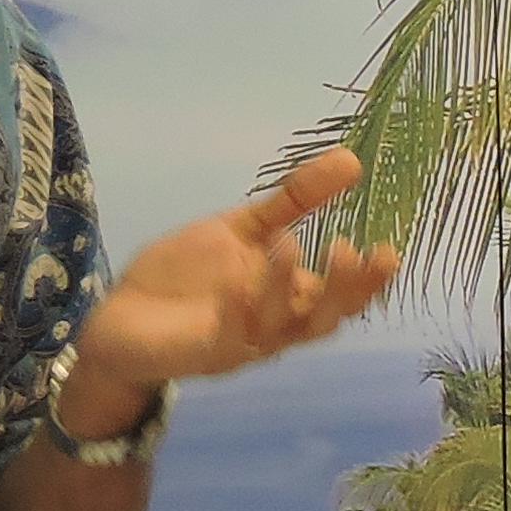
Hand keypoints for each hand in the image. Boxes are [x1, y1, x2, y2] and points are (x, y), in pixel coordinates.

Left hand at [63, 146, 403, 416]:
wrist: (121, 316)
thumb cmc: (188, 275)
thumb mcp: (242, 229)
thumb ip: (293, 202)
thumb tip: (351, 159)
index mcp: (288, 299)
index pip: (340, 297)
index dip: (368, 281)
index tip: (389, 250)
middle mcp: (274, 327)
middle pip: (324, 321)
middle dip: (344, 291)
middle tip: (354, 251)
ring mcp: (241, 343)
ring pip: (280, 328)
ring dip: (286, 288)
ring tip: (289, 245)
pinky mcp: (204, 351)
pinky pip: (229, 335)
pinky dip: (237, 308)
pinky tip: (238, 279)